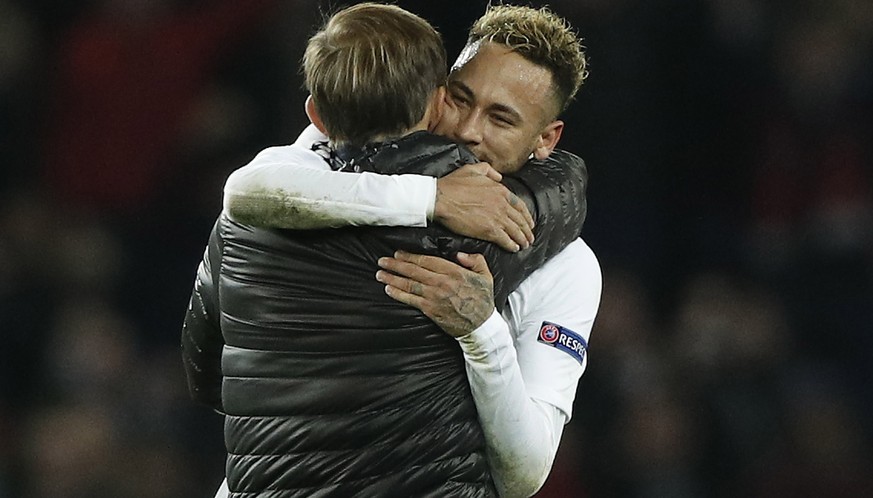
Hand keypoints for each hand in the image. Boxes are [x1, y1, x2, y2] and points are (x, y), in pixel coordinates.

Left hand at [376, 251, 494, 337]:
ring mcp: (434, 296)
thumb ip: (475, 260)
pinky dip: (398, 294)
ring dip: (392, 278)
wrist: (481, 327)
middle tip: (383, 260)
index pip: (427, 260)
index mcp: (454, 272)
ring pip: (409, 284)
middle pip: (414, 270)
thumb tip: (459, 254)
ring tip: (380, 273)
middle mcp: (441, 282)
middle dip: (396, 264)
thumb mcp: (486, 276)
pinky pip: (410, 299)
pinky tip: (388, 289)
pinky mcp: (430, 310)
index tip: (399, 252)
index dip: (410, 256)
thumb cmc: (483, 301)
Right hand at [434, 163, 534, 251]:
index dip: (526, 216)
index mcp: (499, 190)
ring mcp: (497, 218)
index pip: (520, 205)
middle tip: (529, 237)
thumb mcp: (472, 169)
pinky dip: (511, 245)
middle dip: (527, 230)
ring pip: (516, 231)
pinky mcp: (489, 230)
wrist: (440, 199)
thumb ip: (488, 170)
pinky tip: (514, 248)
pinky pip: (505, 239)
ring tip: (524, 245)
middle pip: (520, 220)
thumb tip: (498, 176)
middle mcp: (502, 204)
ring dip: (522, 239)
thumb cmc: (452, 185)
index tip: (529, 222)